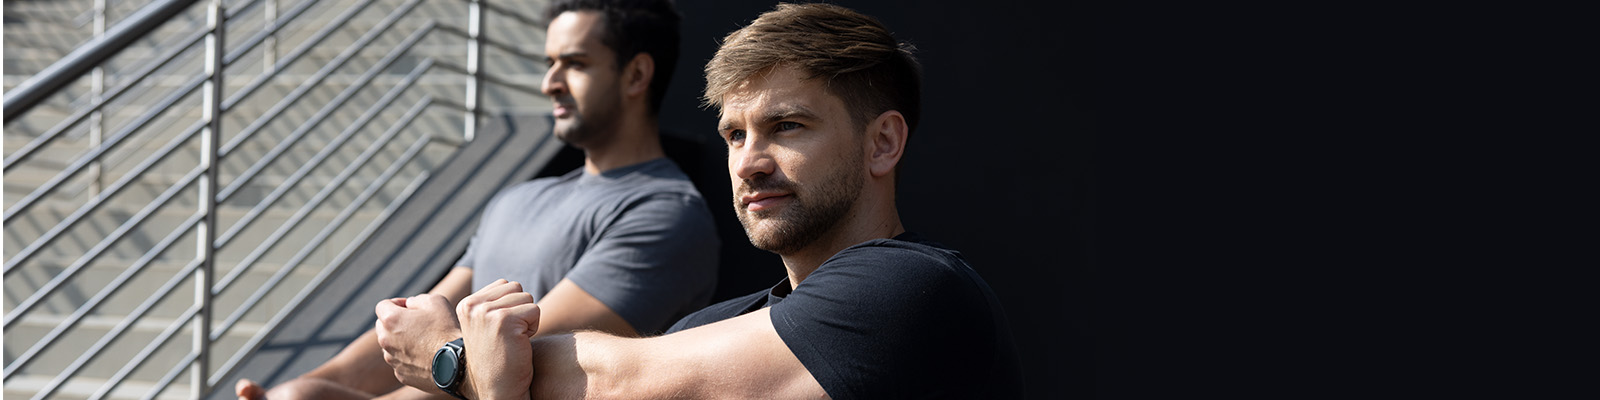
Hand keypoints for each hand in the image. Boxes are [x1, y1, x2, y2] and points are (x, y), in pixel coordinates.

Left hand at [374, 293, 462, 392]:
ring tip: (424, 341)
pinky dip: (409, 357)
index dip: (397, 303)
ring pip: (390, 345)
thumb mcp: (435, 301)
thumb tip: (409, 305)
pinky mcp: (401, 374)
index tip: (410, 307)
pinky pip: (400, 361)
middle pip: (382, 326)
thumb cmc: (446, 330)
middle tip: (417, 323)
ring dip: (401, 340)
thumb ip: (416, 299)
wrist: (456, 363)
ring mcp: (392, 359)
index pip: (382, 306)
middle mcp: (386, 340)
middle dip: (396, 322)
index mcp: (391, 320)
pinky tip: (426, 356)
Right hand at [456, 279, 540, 399]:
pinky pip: (535, 310)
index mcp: (466, 304)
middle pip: (516, 288)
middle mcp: (473, 306)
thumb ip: (493, 303)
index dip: (511, 307)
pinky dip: (533, 328)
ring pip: (526, 297)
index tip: (501, 331)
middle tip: (509, 336)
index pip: (505, 285)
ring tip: (513, 340)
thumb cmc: (498, 358)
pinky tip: (519, 344)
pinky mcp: (504, 320)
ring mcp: (486, 312)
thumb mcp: (486, 325)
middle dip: (520, 310)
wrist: (497, 388)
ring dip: (527, 319)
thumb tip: (512, 285)